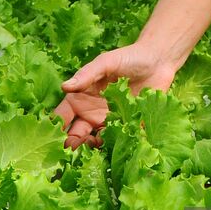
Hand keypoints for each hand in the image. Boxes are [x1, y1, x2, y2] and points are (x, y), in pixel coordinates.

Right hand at [54, 44, 176, 148]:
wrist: (158, 62)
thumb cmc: (128, 57)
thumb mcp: (105, 62)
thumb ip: (86, 75)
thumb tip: (65, 86)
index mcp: (81, 98)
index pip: (62, 116)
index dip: (55, 127)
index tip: (52, 137)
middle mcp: (91, 112)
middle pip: (75, 133)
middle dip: (71, 144)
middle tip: (69, 151)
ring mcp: (109, 121)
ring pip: (93, 141)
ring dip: (89, 148)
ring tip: (90, 148)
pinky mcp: (126, 127)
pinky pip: (116, 141)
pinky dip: (111, 146)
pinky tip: (110, 147)